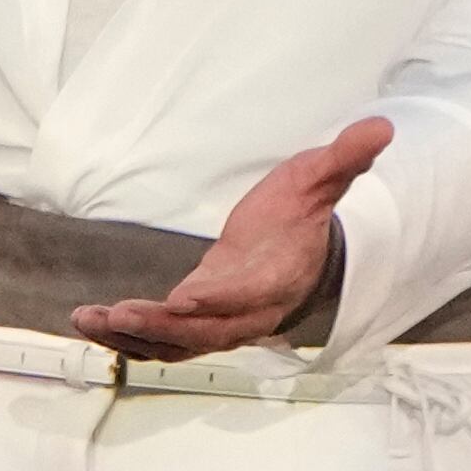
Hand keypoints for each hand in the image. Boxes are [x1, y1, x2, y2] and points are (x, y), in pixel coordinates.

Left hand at [71, 117, 394, 357]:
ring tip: (89, 320)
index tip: (184, 297)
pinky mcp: (195, 320)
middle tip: (118, 315)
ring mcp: (219, 320)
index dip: (218, 299)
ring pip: (176, 342)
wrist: (297, 252)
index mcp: (278, 276)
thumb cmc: (301, 214)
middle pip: (204, 330)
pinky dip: (127, 337)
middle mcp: (248, 309)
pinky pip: (161, 339)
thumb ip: (345, 157)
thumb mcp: (321, 177)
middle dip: (160, 327)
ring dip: (131, 337)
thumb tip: (381, 128)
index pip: (248, 293)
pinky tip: (90, 322)